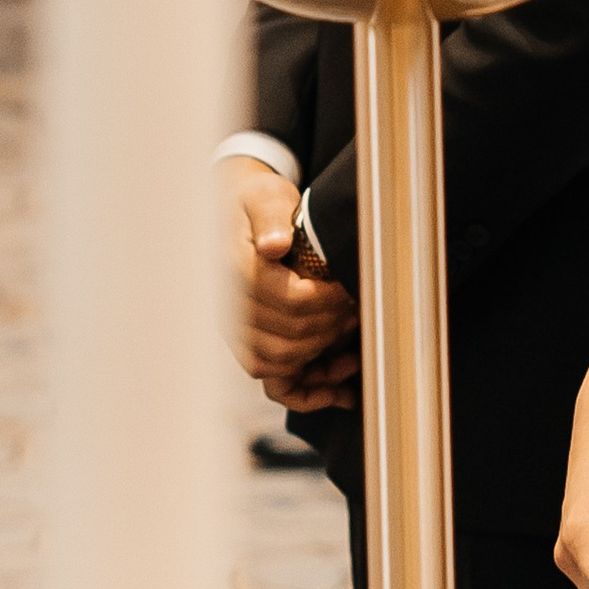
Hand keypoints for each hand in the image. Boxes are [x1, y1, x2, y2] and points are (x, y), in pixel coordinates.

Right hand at [225, 160, 359, 412]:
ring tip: (351, 343)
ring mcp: (235, 331)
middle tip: (358, 311)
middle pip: (291, 337)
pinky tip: (340, 392)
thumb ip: (271, 217)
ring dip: (322, 361)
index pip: (293, 301)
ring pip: (281, 365)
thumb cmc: (254, 204)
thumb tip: (274, 244)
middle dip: (332, 328)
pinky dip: (307, 392)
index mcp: (237, 271)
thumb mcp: (264, 196)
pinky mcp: (245, 344)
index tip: (351, 289)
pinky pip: (273, 383)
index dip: (331, 301)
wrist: (231, 214)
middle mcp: (230, 308)